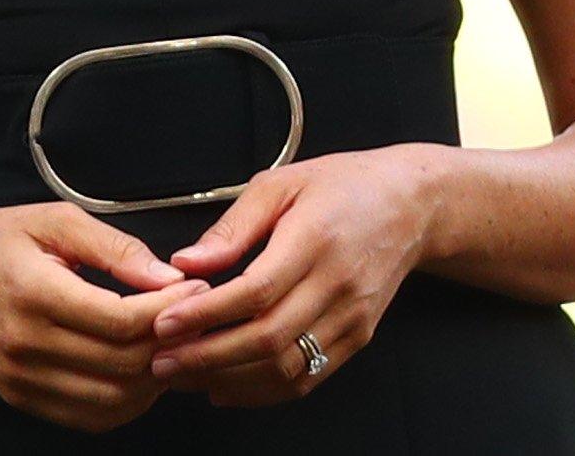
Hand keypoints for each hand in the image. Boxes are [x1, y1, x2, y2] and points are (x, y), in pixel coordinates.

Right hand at [0, 204, 212, 431]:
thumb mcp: (52, 222)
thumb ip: (113, 247)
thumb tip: (167, 277)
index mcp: (35, 292)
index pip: (121, 321)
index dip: (169, 310)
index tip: (195, 291)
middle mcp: (26, 344)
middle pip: (123, 365)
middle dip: (171, 343)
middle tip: (193, 317)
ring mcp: (23, 379)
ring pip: (114, 400)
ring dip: (155, 378)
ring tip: (169, 343)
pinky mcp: (22, 398)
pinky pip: (90, 416)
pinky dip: (126, 401)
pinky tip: (137, 371)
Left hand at [146, 146, 451, 406]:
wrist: (410, 206)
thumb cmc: (342, 186)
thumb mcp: (281, 184)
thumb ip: (232, 227)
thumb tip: (187, 262)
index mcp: (314, 240)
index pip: (255, 292)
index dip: (206, 315)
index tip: (165, 324)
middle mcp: (336, 285)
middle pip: (268, 339)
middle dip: (208, 358)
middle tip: (163, 362)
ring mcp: (351, 317)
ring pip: (288, 368)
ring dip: (231, 381)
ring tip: (186, 377)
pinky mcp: (358, 338)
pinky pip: (309, 377)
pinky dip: (264, 390)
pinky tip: (228, 386)